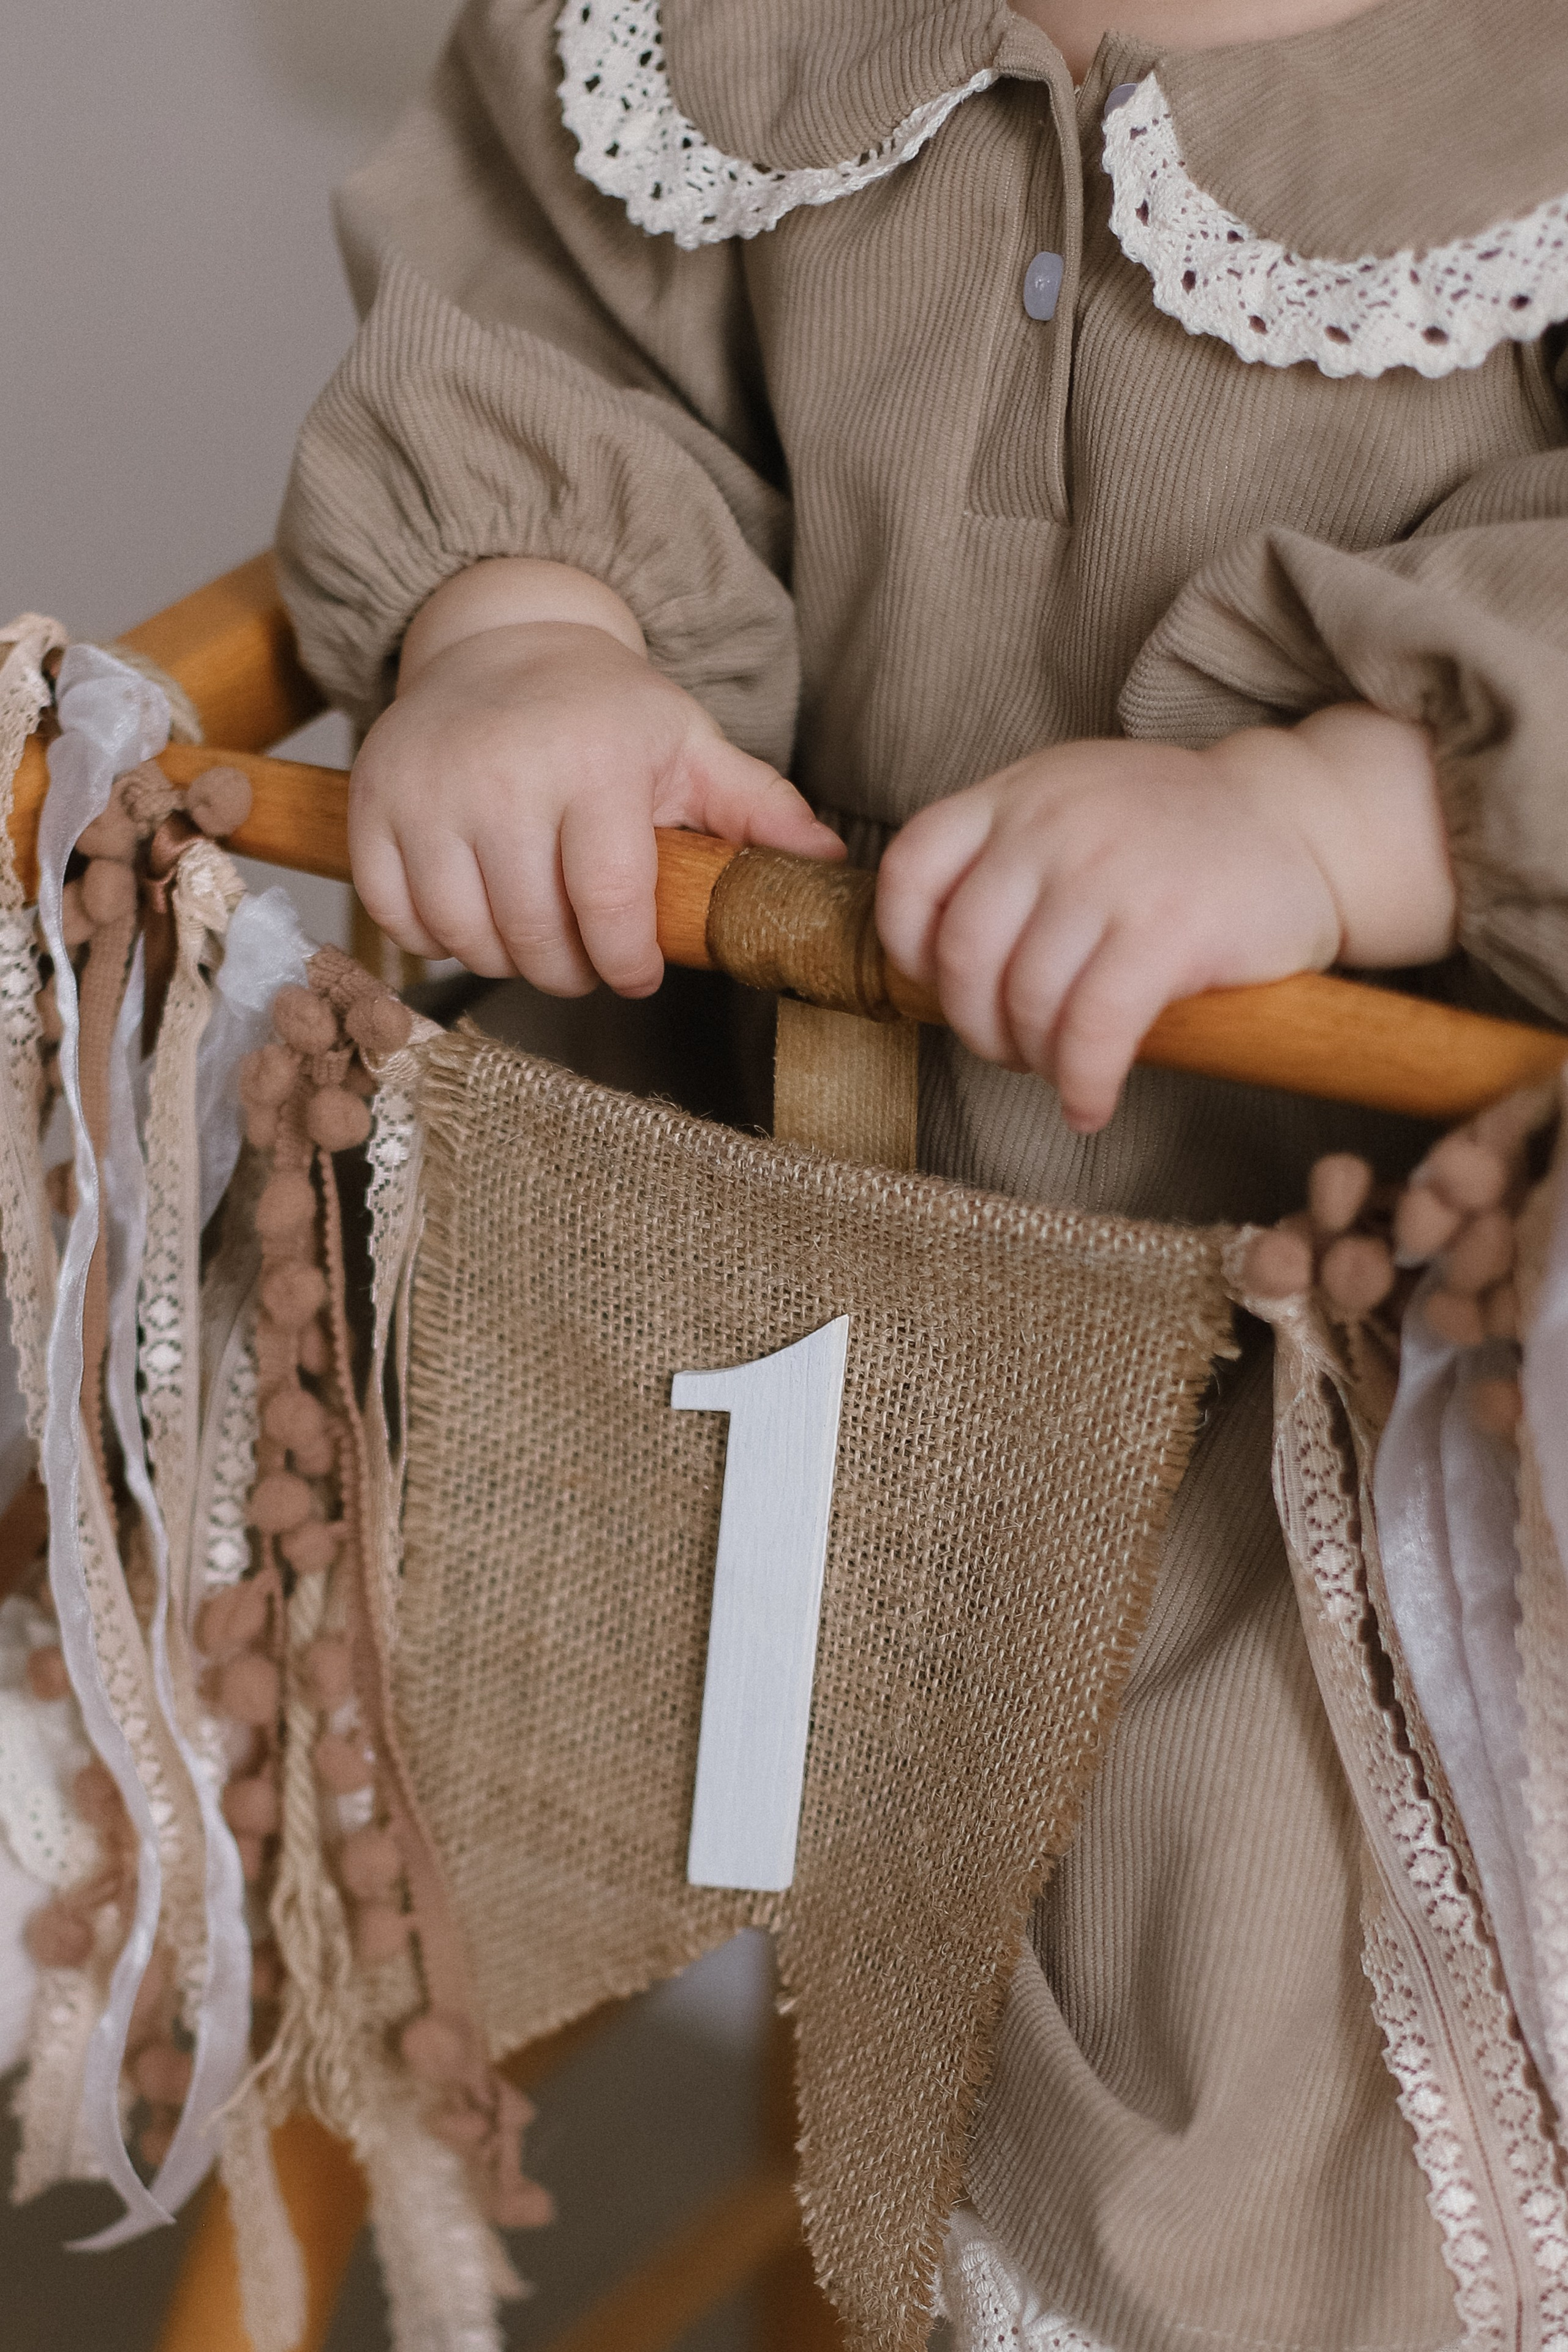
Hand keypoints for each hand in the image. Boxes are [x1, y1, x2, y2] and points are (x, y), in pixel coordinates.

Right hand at [350, 559, 840, 994]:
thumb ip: (756, 807)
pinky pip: (395, 919)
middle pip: (535, 934)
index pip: (609, 902)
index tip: (640, 973)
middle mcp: (499, 773)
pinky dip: (435, 938)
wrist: (497, 641)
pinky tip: (474, 914)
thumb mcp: (687, 742)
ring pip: (466, 937)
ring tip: (538, 936)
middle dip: (573, 971)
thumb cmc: (603, 709)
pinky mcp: (369, 805)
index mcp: (590, 762)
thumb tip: (827, 864)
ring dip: (507, 960)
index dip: (629, 962)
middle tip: (591, 959)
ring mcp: (424, 791)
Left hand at [876, 705, 1454, 1133]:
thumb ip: (1008, 853)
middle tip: (1013, 1050)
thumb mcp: (1077, 805)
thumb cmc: (1179, 839)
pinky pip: (1091, 1031)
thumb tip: (941, 966)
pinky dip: (1082, 1084)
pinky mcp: (1167, 929)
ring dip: (1035, 1061)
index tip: (939, 984)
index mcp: (1020, 793)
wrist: (1305, 822)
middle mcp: (1054, 824)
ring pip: (1025, 1000)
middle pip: (966, 955)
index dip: (908, 946)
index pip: (913, 868)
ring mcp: (1109, 873)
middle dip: (977, 1026)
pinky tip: (1091, 1104)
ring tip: (1062, 1072)